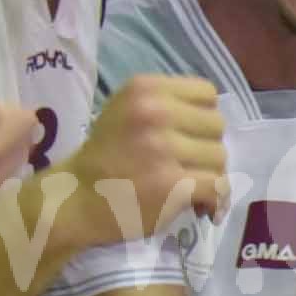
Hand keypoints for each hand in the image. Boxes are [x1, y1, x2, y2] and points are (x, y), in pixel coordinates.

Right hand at [58, 75, 228, 249]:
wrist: (75, 199)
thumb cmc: (105, 156)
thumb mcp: (127, 110)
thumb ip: (166, 105)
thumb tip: (214, 120)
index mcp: (144, 88)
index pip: (207, 93)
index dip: (204, 116)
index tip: (191, 135)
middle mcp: (154, 112)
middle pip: (216, 125)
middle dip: (207, 146)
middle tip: (188, 164)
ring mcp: (163, 148)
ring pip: (220, 157)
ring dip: (210, 174)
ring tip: (190, 185)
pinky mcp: (172, 183)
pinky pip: (218, 186)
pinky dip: (216, 199)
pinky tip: (204, 206)